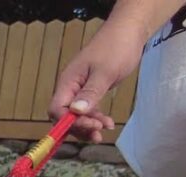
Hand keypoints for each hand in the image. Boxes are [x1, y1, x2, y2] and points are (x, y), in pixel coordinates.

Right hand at [48, 21, 147, 142]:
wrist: (128, 33)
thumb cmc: (116, 48)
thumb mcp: (105, 72)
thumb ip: (90, 92)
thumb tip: (76, 112)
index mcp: (68, 82)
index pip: (57, 109)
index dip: (69, 122)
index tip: (90, 126)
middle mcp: (70, 88)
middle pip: (65, 116)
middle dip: (80, 127)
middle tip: (98, 133)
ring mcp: (79, 90)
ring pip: (77, 115)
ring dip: (88, 126)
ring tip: (105, 131)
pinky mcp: (90, 91)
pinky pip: (87, 110)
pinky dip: (95, 118)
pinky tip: (106, 123)